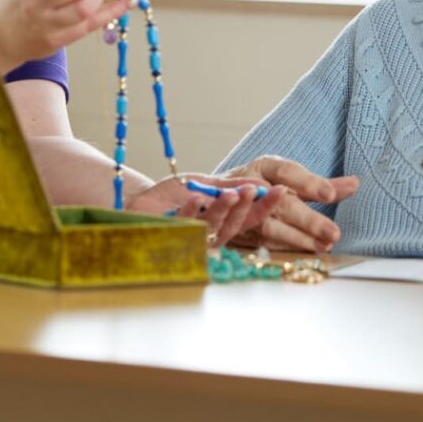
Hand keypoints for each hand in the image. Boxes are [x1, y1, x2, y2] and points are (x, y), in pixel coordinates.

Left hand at [126, 175, 286, 247]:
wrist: (141, 201)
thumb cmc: (174, 197)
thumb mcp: (206, 185)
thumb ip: (230, 186)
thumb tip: (259, 182)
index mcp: (224, 224)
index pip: (250, 219)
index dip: (266, 207)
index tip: (281, 190)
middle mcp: (212, 237)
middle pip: (235, 225)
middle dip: (245, 207)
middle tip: (252, 190)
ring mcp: (193, 239)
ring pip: (213, 227)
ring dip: (223, 209)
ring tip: (231, 193)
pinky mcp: (172, 236)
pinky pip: (184, 226)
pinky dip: (191, 211)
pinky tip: (197, 198)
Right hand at [216, 155, 359, 252]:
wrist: (217, 198)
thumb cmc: (263, 185)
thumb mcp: (287, 177)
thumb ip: (320, 184)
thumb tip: (355, 184)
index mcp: (264, 166)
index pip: (287, 171)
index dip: (308, 182)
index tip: (329, 194)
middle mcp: (251, 185)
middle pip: (281, 202)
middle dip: (308, 219)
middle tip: (333, 233)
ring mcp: (241, 210)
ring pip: (269, 226)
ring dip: (297, 238)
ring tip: (323, 246)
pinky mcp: (237, 231)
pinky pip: (260, 241)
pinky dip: (282, 248)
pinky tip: (303, 253)